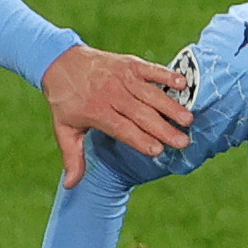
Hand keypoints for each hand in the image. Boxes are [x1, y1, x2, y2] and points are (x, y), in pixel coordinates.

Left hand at [41, 45, 190, 187]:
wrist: (60, 61)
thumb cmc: (65, 100)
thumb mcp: (64, 129)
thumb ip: (73, 157)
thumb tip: (71, 186)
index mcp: (96, 112)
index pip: (122, 129)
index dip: (140, 139)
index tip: (158, 151)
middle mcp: (111, 94)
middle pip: (141, 114)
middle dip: (163, 129)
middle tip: (183, 142)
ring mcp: (122, 77)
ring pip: (150, 94)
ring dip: (170, 106)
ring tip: (187, 119)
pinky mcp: (129, 64)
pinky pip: (150, 70)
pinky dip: (166, 75)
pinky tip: (182, 84)